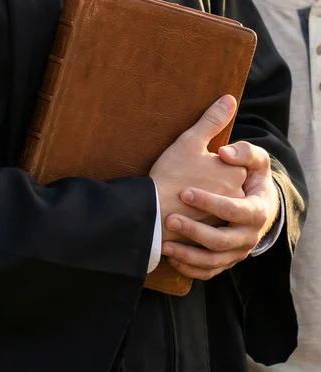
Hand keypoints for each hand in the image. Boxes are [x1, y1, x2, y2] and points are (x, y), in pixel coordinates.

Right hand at [150, 95, 246, 244]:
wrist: (154, 212)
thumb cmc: (171, 173)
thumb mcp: (191, 140)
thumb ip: (213, 120)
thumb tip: (229, 99)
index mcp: (236, 173)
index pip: (233, 161)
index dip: (214, 159)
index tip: (196, 161)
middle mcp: (238, 197)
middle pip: (228, 182)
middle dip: (212, 181)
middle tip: (188, 176)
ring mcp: (228, 217)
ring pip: (221, 203)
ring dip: (207, 200)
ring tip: (183, 194)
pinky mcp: (215, 233)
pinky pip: (212, 222)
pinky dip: (201, 217)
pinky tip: (184, 211)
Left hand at [162, 141, 278, 279]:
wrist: (257, 202)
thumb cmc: (252, 176)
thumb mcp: (256, 160)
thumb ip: (245, 152)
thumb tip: (224, 152)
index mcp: (257, 211)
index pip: (234, 210)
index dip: (210, 203)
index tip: (184, 193)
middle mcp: (249, 236)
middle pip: (222, 241)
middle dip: (194, 232)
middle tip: (170, 219)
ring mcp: (238, 251)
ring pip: (214, 261)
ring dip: (188, 255)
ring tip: (165, 245)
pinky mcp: (226, 260)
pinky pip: (209, 271)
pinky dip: (190, 268)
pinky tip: (171, 258)